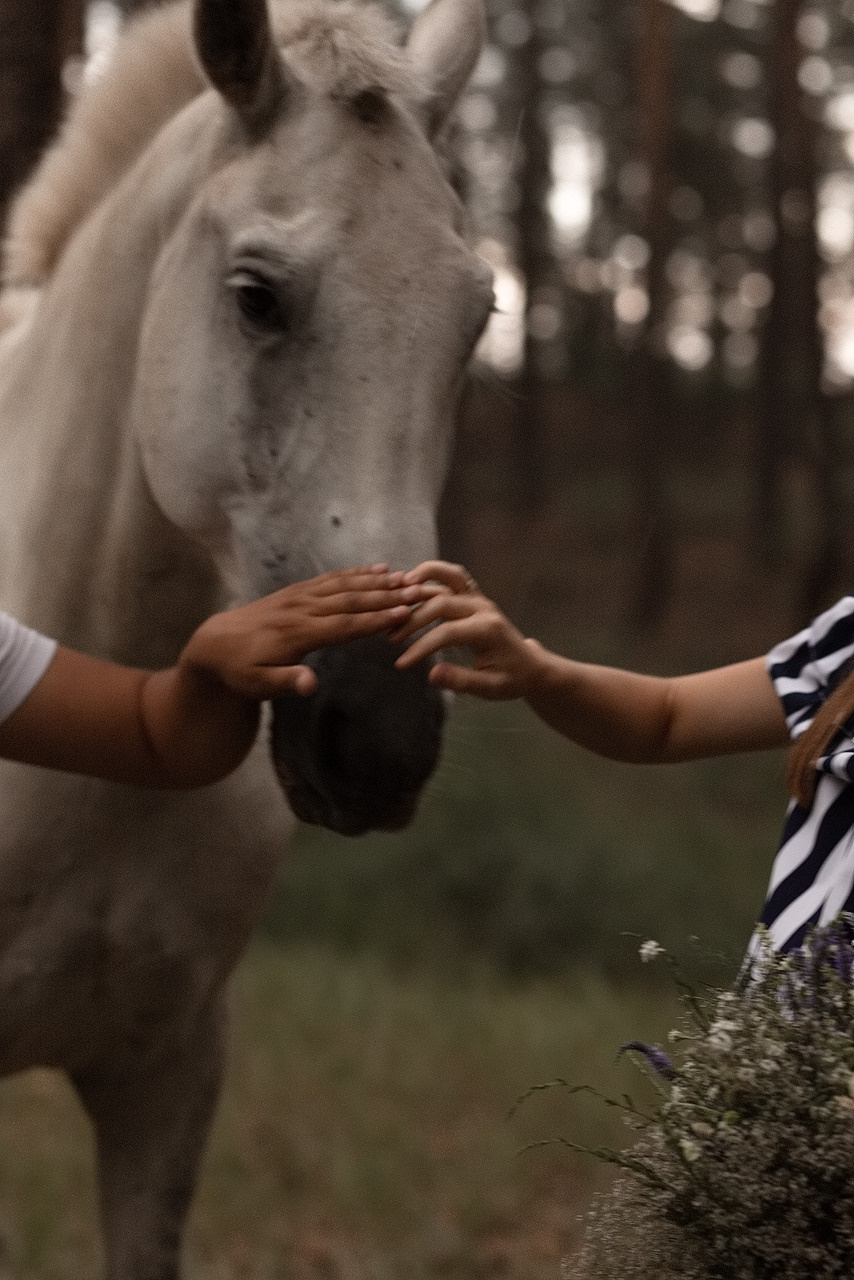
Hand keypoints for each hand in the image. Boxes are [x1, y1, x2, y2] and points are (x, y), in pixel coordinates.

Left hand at [181, 565, 439, 697]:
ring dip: (378, 581)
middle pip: (351, 600)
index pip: (343, 625)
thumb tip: (311, 685)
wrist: (215, 642)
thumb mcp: (257, 685)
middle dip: (386, 596)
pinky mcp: (299, 590)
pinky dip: (358, 572)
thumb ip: (285, 682)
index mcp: (298, 633)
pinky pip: (333, 578)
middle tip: (418, 591)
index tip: (404, 614)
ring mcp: (301, 596)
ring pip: (345, 585)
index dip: (374, 619)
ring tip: (407, 577)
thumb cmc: (239, 670)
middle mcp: (303, 608)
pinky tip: (378, 568)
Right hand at [392, 561, 545, 700]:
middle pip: (441, 603)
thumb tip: (431, 674)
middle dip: (413, 619)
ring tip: (394, 599)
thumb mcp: (490, 688)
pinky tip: (410, 585)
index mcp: (488, 630)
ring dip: (419, 586)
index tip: (401, 663)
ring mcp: (479, 599)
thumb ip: (461, 681)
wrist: (530, 666)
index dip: (421, 646)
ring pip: (448, 577)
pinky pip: (452, 577)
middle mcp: (483, 608)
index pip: (447, 632)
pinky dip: (431, 575)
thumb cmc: (511, 679)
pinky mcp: (474, 597)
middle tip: (391, 637)